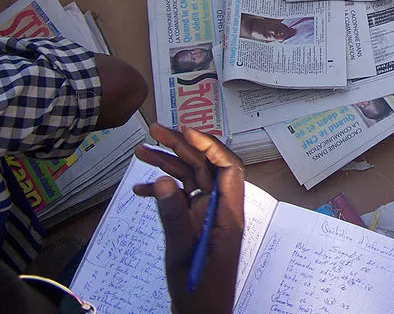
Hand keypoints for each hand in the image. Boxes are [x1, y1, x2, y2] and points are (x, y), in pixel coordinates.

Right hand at [133, 124, 244, 313]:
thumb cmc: (198, 289)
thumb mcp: (181, 252)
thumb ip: (173, 217)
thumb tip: (161, 180)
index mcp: (227, 213)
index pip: (228, 167)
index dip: (210, 145)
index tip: (186, 131)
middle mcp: (221, 209)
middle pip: (206, 167)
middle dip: (182, 146)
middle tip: (154, 131)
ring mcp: (209, 216)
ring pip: (192, 179)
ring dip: (168, 164)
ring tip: (140, 150)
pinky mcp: (197, 224)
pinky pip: (182, 198)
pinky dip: (162, 191)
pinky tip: (139, 189)